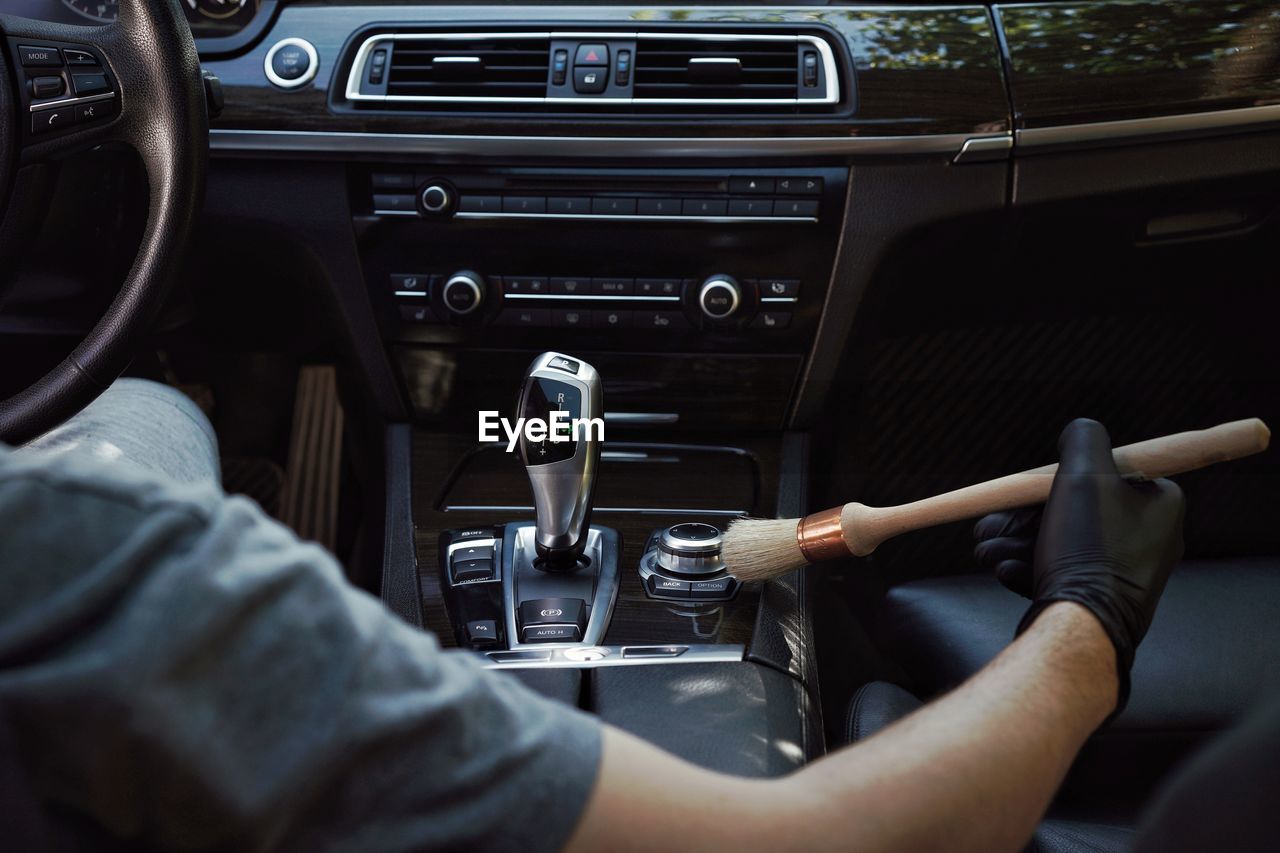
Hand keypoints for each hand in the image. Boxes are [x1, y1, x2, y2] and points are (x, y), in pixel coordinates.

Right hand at [974, 419, 1185, 712]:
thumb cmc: (1089, 552)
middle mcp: (1148, 539)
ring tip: (986, 551)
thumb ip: (1083, 438)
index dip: (1052, 482)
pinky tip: (1005, 571)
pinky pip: (1062, 574)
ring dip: (1016, 543)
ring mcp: (1124, 574)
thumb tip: (1079, 432)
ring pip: (1060, 543)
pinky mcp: (1101, 600)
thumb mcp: (1086, 475)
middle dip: (1021, 518)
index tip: (1020, 494)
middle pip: (1072, 512)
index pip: (1100, 476)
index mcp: (1160, 505)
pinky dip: (1030, 569)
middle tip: (987, 526)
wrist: (1082, 628)